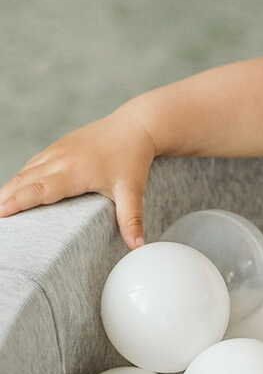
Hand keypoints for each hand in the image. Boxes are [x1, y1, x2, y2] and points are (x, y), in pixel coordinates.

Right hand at [0, 108, 156, 249]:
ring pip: (25, 171)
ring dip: (9, 188)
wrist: (135, 126)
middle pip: (25, 181)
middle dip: (4, 198)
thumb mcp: (132, 190)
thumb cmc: (132, 159)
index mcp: (74, 172)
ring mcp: (56, 151)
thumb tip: (138, 247)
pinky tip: (13, 189)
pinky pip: (33, 164)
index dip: (18, 202)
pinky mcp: (58, 147)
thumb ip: (131, 219)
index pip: (40, 190)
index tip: (0, 213)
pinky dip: (20, 178)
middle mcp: (60, 159)